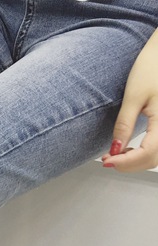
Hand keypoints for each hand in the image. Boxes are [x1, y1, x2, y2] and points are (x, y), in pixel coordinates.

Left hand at [102, 29, 157, 172]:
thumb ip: (124, 125)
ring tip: (116, 155)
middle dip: (129, 164)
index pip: (147, 153)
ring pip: (156, 157)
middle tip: (107, 159)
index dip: (126, 162)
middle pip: (152, 159)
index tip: (107, 161)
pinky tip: (129, 149)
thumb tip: (115, 150)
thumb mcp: (134, 96)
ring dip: (136, 161)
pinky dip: (143, 154)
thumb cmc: (152, 67)